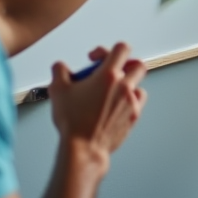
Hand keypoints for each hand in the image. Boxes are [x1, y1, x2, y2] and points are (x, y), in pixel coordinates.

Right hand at [48, 42, 147, 171]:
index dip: (108, 49)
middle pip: (137, 64)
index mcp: (109, 75)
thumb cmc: (74, 122)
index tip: (97, 58)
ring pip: (139, 84)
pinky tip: (117, 105)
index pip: (122, 48)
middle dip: (124, 64)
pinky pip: (138, 102)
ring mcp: (131, 102)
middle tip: (110, 71)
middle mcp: (124, 87)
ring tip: (112, 90)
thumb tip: (60, 67)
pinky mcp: (133, 117)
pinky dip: (130, 101)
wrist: (83, 148)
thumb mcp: (58, 90)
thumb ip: (59, 71)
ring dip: (128, 84)